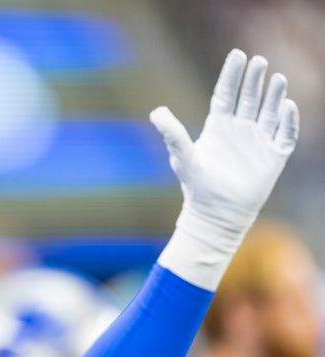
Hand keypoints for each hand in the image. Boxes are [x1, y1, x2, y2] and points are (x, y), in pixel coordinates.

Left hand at [151, 49, 299, 289]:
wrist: (216, 214)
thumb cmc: (197, 187)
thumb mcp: (183, 157)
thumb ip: (172, 134)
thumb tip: (156, 112)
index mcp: (218, 127)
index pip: (226, 94)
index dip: (232, 75)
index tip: (237, 55)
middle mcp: (240, 130)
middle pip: (249, 98)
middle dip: (254, 79)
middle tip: (258, 60)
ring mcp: (258, 142)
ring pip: (269, 112)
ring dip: (274, 95)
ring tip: (277, 78)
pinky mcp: (274, 157)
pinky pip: (285, 134)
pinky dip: (288, 121)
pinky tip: (288, 106)